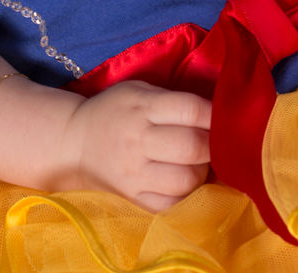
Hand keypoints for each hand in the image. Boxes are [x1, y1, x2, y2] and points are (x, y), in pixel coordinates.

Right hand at [67, 80, 211, 211]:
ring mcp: (133, 174)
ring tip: (198, 165)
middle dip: (214, 146)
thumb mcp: (139, 92)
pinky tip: (184, 184)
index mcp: (141, 107)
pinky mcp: (131, 199)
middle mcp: (137, 141)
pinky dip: (186, 197)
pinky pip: (171, 205)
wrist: (72, 144)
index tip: (225, 120)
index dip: (216, 116)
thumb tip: (219, 116)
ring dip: (202, 173)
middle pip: (192, 146)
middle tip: (214, 145)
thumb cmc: (115, 112)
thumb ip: (175, 101)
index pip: (191, 110)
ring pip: (186, 180)